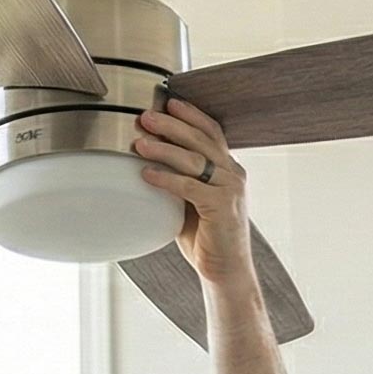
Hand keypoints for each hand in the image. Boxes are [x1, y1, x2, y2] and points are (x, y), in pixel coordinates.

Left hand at [134, 97, 255, 285]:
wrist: (226, 271)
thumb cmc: (208, 240)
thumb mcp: (192, 205)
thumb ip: (180, 184)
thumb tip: (149, 167)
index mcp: (228, 170)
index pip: (211, 132)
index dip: (191, 115)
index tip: (169, 102)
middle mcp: (233, 174)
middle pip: (201, 139)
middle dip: (171, 125)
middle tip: (146, 117)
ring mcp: (230, 189)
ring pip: (194, 159)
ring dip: (164, 148)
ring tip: (139, 142)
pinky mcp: (222, 207)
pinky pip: (189, 187)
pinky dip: (165, 178)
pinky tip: (146, 173)